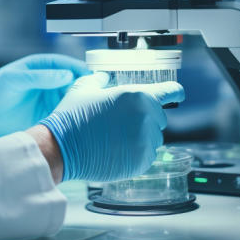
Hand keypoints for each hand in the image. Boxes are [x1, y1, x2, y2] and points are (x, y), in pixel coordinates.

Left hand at [0, 54, 89, 146]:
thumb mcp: (12, 80)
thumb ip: (37, 77)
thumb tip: (65, 74)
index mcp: (40, 67)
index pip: (66, 65)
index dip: (80, 69)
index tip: (92, 76)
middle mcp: (48, 83)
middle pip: (74, 82)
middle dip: (86, 88)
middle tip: (98, 95)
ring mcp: (50, 100)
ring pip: (73, 100)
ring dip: (82, 105)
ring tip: (92, 111)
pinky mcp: (49, 118)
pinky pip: (66, 117)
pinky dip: (75, 120)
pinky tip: (80, 124)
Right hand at [38, 72, 183, 181]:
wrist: (61, 148)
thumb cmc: (72, 117)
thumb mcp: (84, 88)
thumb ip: (100, 80)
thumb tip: (104, 78)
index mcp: (137, 96)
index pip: (171, 92)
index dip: (175, 92)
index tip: (178, 94)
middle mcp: (147, 118)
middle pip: (159, 117)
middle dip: (145, 118)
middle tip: (121, 122)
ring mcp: (146, 142)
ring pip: (154, 138)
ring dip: (141, 137)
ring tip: (115, 138)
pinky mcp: (142, 162)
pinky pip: (147, 155)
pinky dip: (136, 153)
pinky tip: (116, 150)